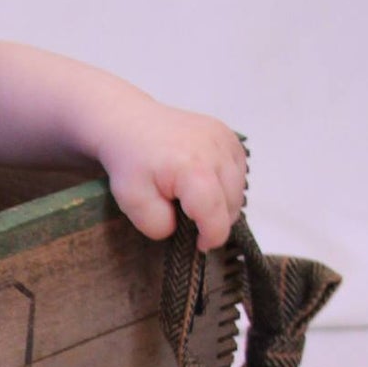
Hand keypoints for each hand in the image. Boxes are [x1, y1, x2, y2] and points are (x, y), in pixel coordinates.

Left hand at [100, 101, 246, 251]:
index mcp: (194, 169)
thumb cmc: (129, 161)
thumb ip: (158, 224)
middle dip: (214, 219)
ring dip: (222, 202)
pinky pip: (238, 171)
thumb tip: (181, 229)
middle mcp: (217, 152)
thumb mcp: (132, 201)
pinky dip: (226, 183)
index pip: (217, 216)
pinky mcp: (229, 135)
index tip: (199, 244)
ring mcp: (226, 140)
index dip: (211, 237)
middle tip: (187, 217)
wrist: (128, 122)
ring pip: (239, 189)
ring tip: (192, 198)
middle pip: (232, 204)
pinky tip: (203, 181)